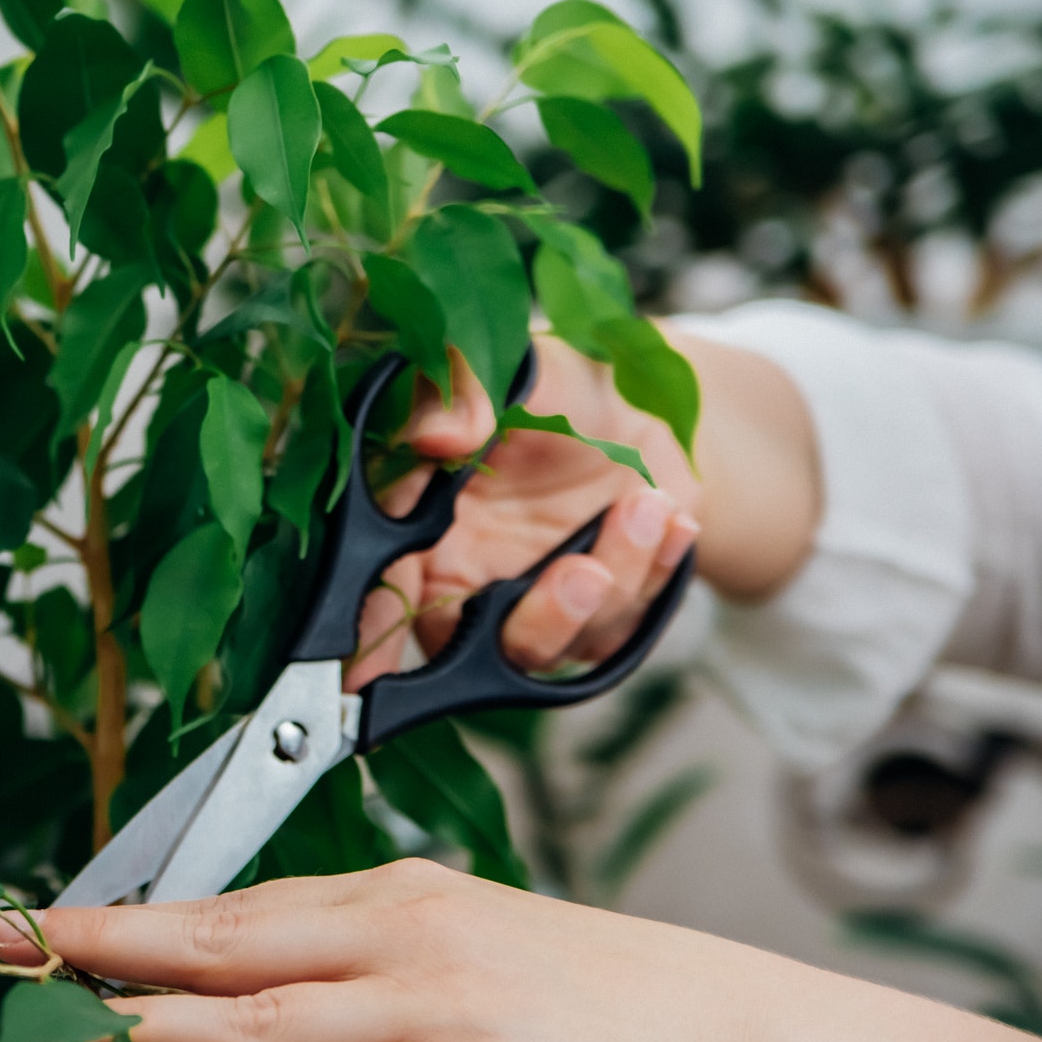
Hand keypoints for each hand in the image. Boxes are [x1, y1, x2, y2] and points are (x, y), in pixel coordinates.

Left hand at [0, 861, 1041, 1041]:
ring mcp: (428, 1008)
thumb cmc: (581, 993)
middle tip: (6, 947)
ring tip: (55, 1033)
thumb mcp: (458, 941)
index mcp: (389, 896)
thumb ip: (354, 953)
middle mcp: (394, 936)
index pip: (233, 902)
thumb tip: (248, 976)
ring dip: (147, 1027)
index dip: (132, 915)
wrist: (709, 1030)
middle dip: (106, 947)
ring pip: (259, 1017)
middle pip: (222, 942)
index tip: (48, 918)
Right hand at [348, 330, 818, 688]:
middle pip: (469, 648)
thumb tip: (436, 436)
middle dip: (539, 621)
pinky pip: (620, 629)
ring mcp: (530, 604)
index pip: (379, 589)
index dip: (369, 633)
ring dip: (614, 577)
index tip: (369, 670)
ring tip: (644, 504)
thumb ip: (460, 393)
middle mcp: (465, 577)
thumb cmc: (560, 387)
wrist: (648, 403)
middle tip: (586, 573)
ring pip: (558, 641)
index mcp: (418, 527)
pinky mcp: (593, 618)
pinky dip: (652, 575)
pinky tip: (671, 521)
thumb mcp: (514, 372)